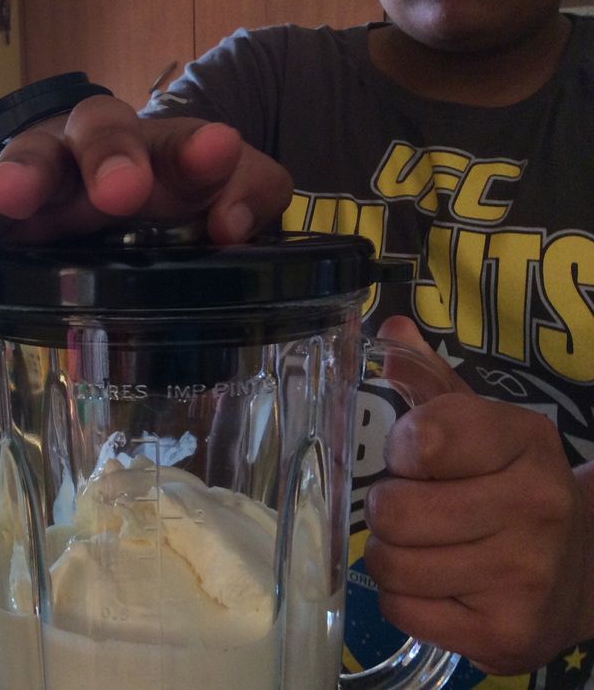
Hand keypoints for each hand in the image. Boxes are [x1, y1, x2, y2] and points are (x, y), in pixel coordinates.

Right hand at [0, 94, 291, 243]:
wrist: (132, 204)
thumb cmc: (185, 195)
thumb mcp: (234, 191)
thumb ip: (248, 194)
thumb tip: (230, 224)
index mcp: (167, 151)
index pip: (184, 143)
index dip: (198, 152)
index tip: (217, 154)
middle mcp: (106, 152)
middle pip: (99, 133)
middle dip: (106, 158)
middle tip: (118, 194)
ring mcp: (57, 181)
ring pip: (36, 160)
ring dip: (21, 177)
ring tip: (3, 199)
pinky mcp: (18, 216)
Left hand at [364, 316, 593, 674]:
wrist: (582, 570)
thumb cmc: (510, 486)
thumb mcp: (481, 426)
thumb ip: (430, 380)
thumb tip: (390, 331)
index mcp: (525, 440)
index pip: (423, 438)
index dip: (402, 452)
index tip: (416, 460)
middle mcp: (535, 506)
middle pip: (394, 511)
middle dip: (389, 511)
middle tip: (416, 510)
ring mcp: (524, 575)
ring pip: (391, 564)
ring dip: (393, 557)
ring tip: (428, 547)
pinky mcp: (505, 633)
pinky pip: (402, 611)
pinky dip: (405, 600)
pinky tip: (440, 585)